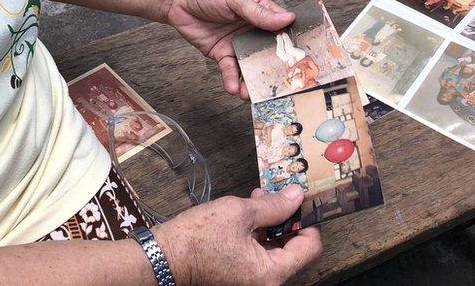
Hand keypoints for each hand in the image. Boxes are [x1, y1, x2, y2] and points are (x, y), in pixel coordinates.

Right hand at [153, 186, 321, 285]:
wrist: (163, 257)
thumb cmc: (196, 239)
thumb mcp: (239, 213)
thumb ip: (273, 206)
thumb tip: (296, 197)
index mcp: (271, 273)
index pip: (310, 248)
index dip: (307, 221)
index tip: (299, 203)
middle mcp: (265, 283)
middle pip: (293, 250)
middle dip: (287, 220)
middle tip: (278, 196)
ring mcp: (252, 282)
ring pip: (275, 251)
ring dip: (271, 225)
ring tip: (258, 200)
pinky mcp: (240, 277)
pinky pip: (259, 256)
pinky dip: (257, 235)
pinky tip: (247, 215)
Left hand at [161, 0, 293, 99]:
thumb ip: (259, 12)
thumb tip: (288, 19)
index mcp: (261, 12)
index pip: (281, 29)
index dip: (291, 44)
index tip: (302, 61)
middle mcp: (252, 30)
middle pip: (268, 53)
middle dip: (273, 70)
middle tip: (281, 86)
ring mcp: (237, 44)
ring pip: (250, 65)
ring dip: (252, 81)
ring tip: (253, 94)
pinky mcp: (221, 53)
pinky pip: (230, 69)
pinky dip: (232, 79)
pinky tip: (233, 88)